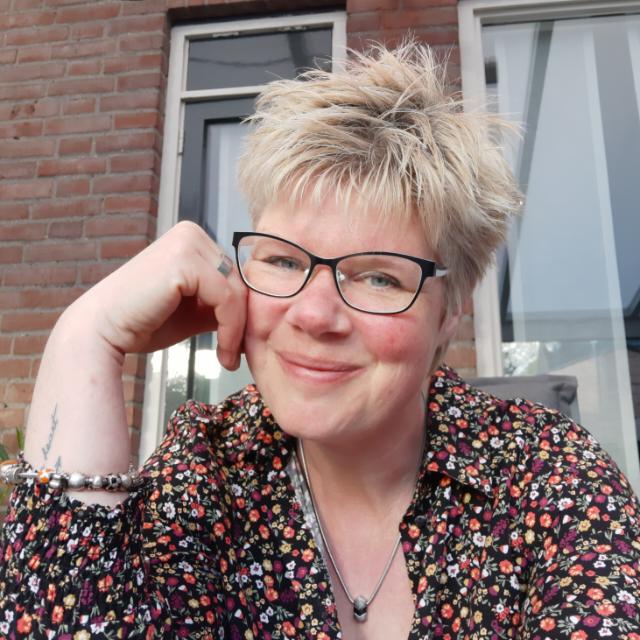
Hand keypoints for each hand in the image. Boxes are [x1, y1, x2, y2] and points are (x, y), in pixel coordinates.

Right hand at [68, 221, 245, 369]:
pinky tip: (222, 352)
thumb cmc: (143, 322)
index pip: (235, 274)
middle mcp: (191, 233)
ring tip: (227, 357)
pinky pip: (226, 299)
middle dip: (242, 321)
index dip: (242, 310)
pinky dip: (230, 329)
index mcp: (192, 238)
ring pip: (237, 291)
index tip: (238, 345)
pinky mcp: (184, 262)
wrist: (102, 331)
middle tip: (235, 355)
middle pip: (240, 281)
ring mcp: (187, 243)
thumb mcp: (194, 310)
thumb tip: (253, 314)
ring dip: (237, 330)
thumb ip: (221, 305)